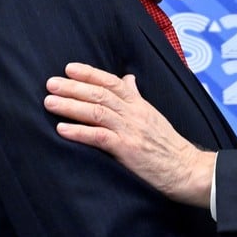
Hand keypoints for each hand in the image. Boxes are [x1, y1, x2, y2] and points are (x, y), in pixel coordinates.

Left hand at [44, 62, 214, 207]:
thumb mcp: (153, 116)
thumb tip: (128, 79)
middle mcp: (134, 113)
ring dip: (71, 106)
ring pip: (97, 112)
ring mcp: (131, 130)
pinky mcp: (128, 149)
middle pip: (100, 95)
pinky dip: (80, 132)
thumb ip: (137, 97)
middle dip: (73, 87)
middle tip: (50, 83)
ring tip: (50, 102)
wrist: (186, 168)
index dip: (90, 74)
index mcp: (140, 105)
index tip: (69, 68)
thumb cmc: (168, 145)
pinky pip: (100, 137)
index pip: (113, 83)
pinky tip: (62, 129)